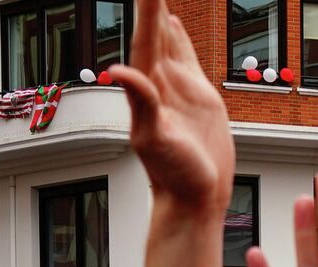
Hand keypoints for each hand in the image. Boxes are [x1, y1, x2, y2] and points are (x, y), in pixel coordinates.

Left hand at [108, 0, 234, 210]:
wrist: (194, 196)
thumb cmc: (173, 175)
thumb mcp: (154, 138)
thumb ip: (141, 103)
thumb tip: (119, 71)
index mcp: (149, 88)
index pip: (145, 38)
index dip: (146, 10)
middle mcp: (160, 83)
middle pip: (153, 32)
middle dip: (150, 6)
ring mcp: (178, 89)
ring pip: (167, 41)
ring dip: (161, 16)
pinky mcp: (198, 98)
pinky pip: (185, 59)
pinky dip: (180, 39)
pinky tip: (175, 26)